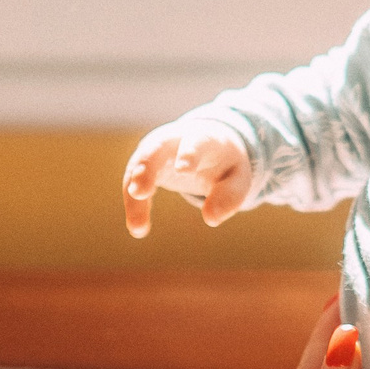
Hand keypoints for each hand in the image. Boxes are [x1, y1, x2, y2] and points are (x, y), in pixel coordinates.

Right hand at [123, 121, 252, 236]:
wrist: (205, 145)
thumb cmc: (225, 164)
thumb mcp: (237, 179)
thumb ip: (229, 197)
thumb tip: (211, 219)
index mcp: (204, 138)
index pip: (196, 141)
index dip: (189, 154)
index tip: (183, 170)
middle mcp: (174, 140)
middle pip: (156, 147)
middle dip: (147, 167)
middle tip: (139, 191)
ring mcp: (155, 150)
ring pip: (138, 166)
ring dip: (134, 193)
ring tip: (138, 224)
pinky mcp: (143, 165)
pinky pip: (132, 183)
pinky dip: (134, 205)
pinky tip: (139, 229)